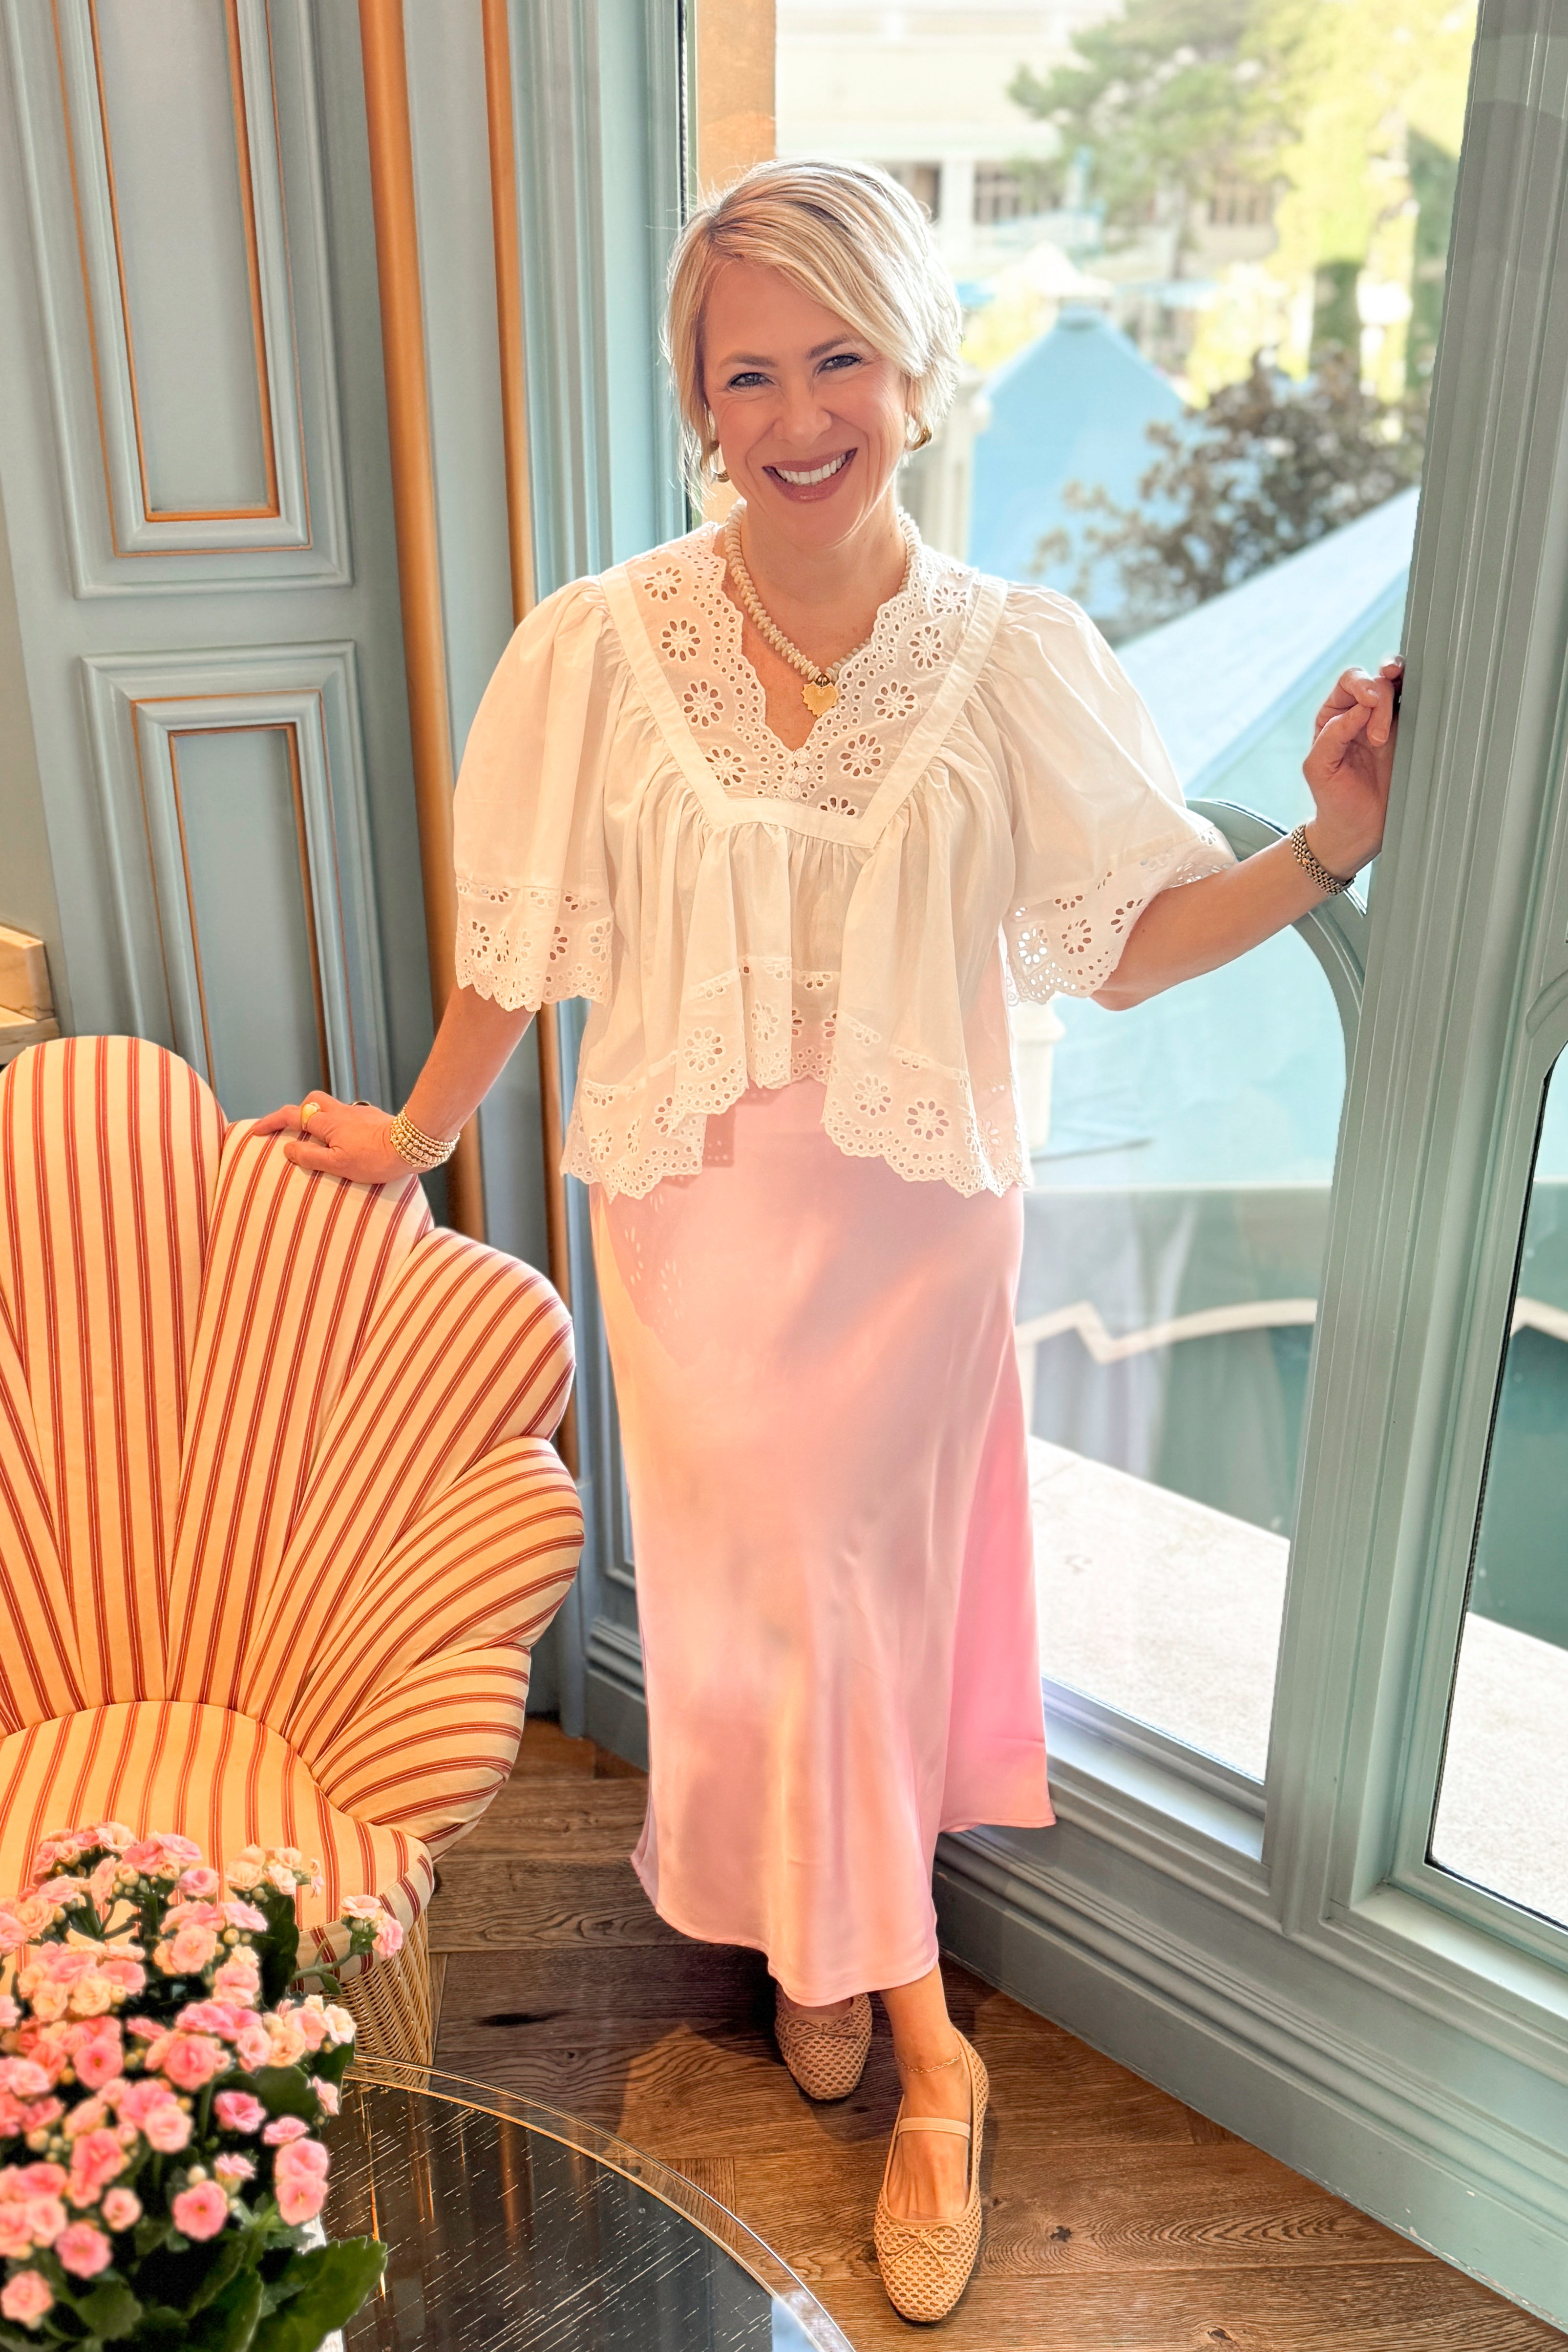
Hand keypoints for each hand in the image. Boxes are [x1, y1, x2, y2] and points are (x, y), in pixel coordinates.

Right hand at [250, 1092, 409, 1184]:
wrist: (412, 1146)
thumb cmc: (376, 1159)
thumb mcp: (337, 1165)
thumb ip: (310, 1157)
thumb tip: (288, 1149)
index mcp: (328, 1123)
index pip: (291, 1116)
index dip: (270, 1122)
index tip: (256, 1130)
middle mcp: (341, 1112)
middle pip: (312, 1101)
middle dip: (297, 1112)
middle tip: (291, 1130)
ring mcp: (359, 1113)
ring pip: (332, 1108)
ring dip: (320, 1119)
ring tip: (320, 1140)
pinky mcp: (374, 1118)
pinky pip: (349, 1117)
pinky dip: (340, 1125)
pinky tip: (348, 1141)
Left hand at [1302, 655, 1403, 878]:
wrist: (1357, 830)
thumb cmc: (1333, 800)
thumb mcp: (1318, 768)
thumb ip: (1332, 735)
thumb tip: (1359, 708)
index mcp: (1334, 716)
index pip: (1349, 682)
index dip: (1361, 685)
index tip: (1368, 705)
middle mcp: (1360, 715)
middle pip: (1377, 682)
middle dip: (1381, 700)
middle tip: (1379, 738)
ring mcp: (1387, 724)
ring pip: (1399, 689)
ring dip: (1403, 690)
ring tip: (1393, 724)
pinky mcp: (1408, 738)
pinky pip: (1417, 710)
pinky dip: (1421, 701)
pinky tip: (1420, 706)